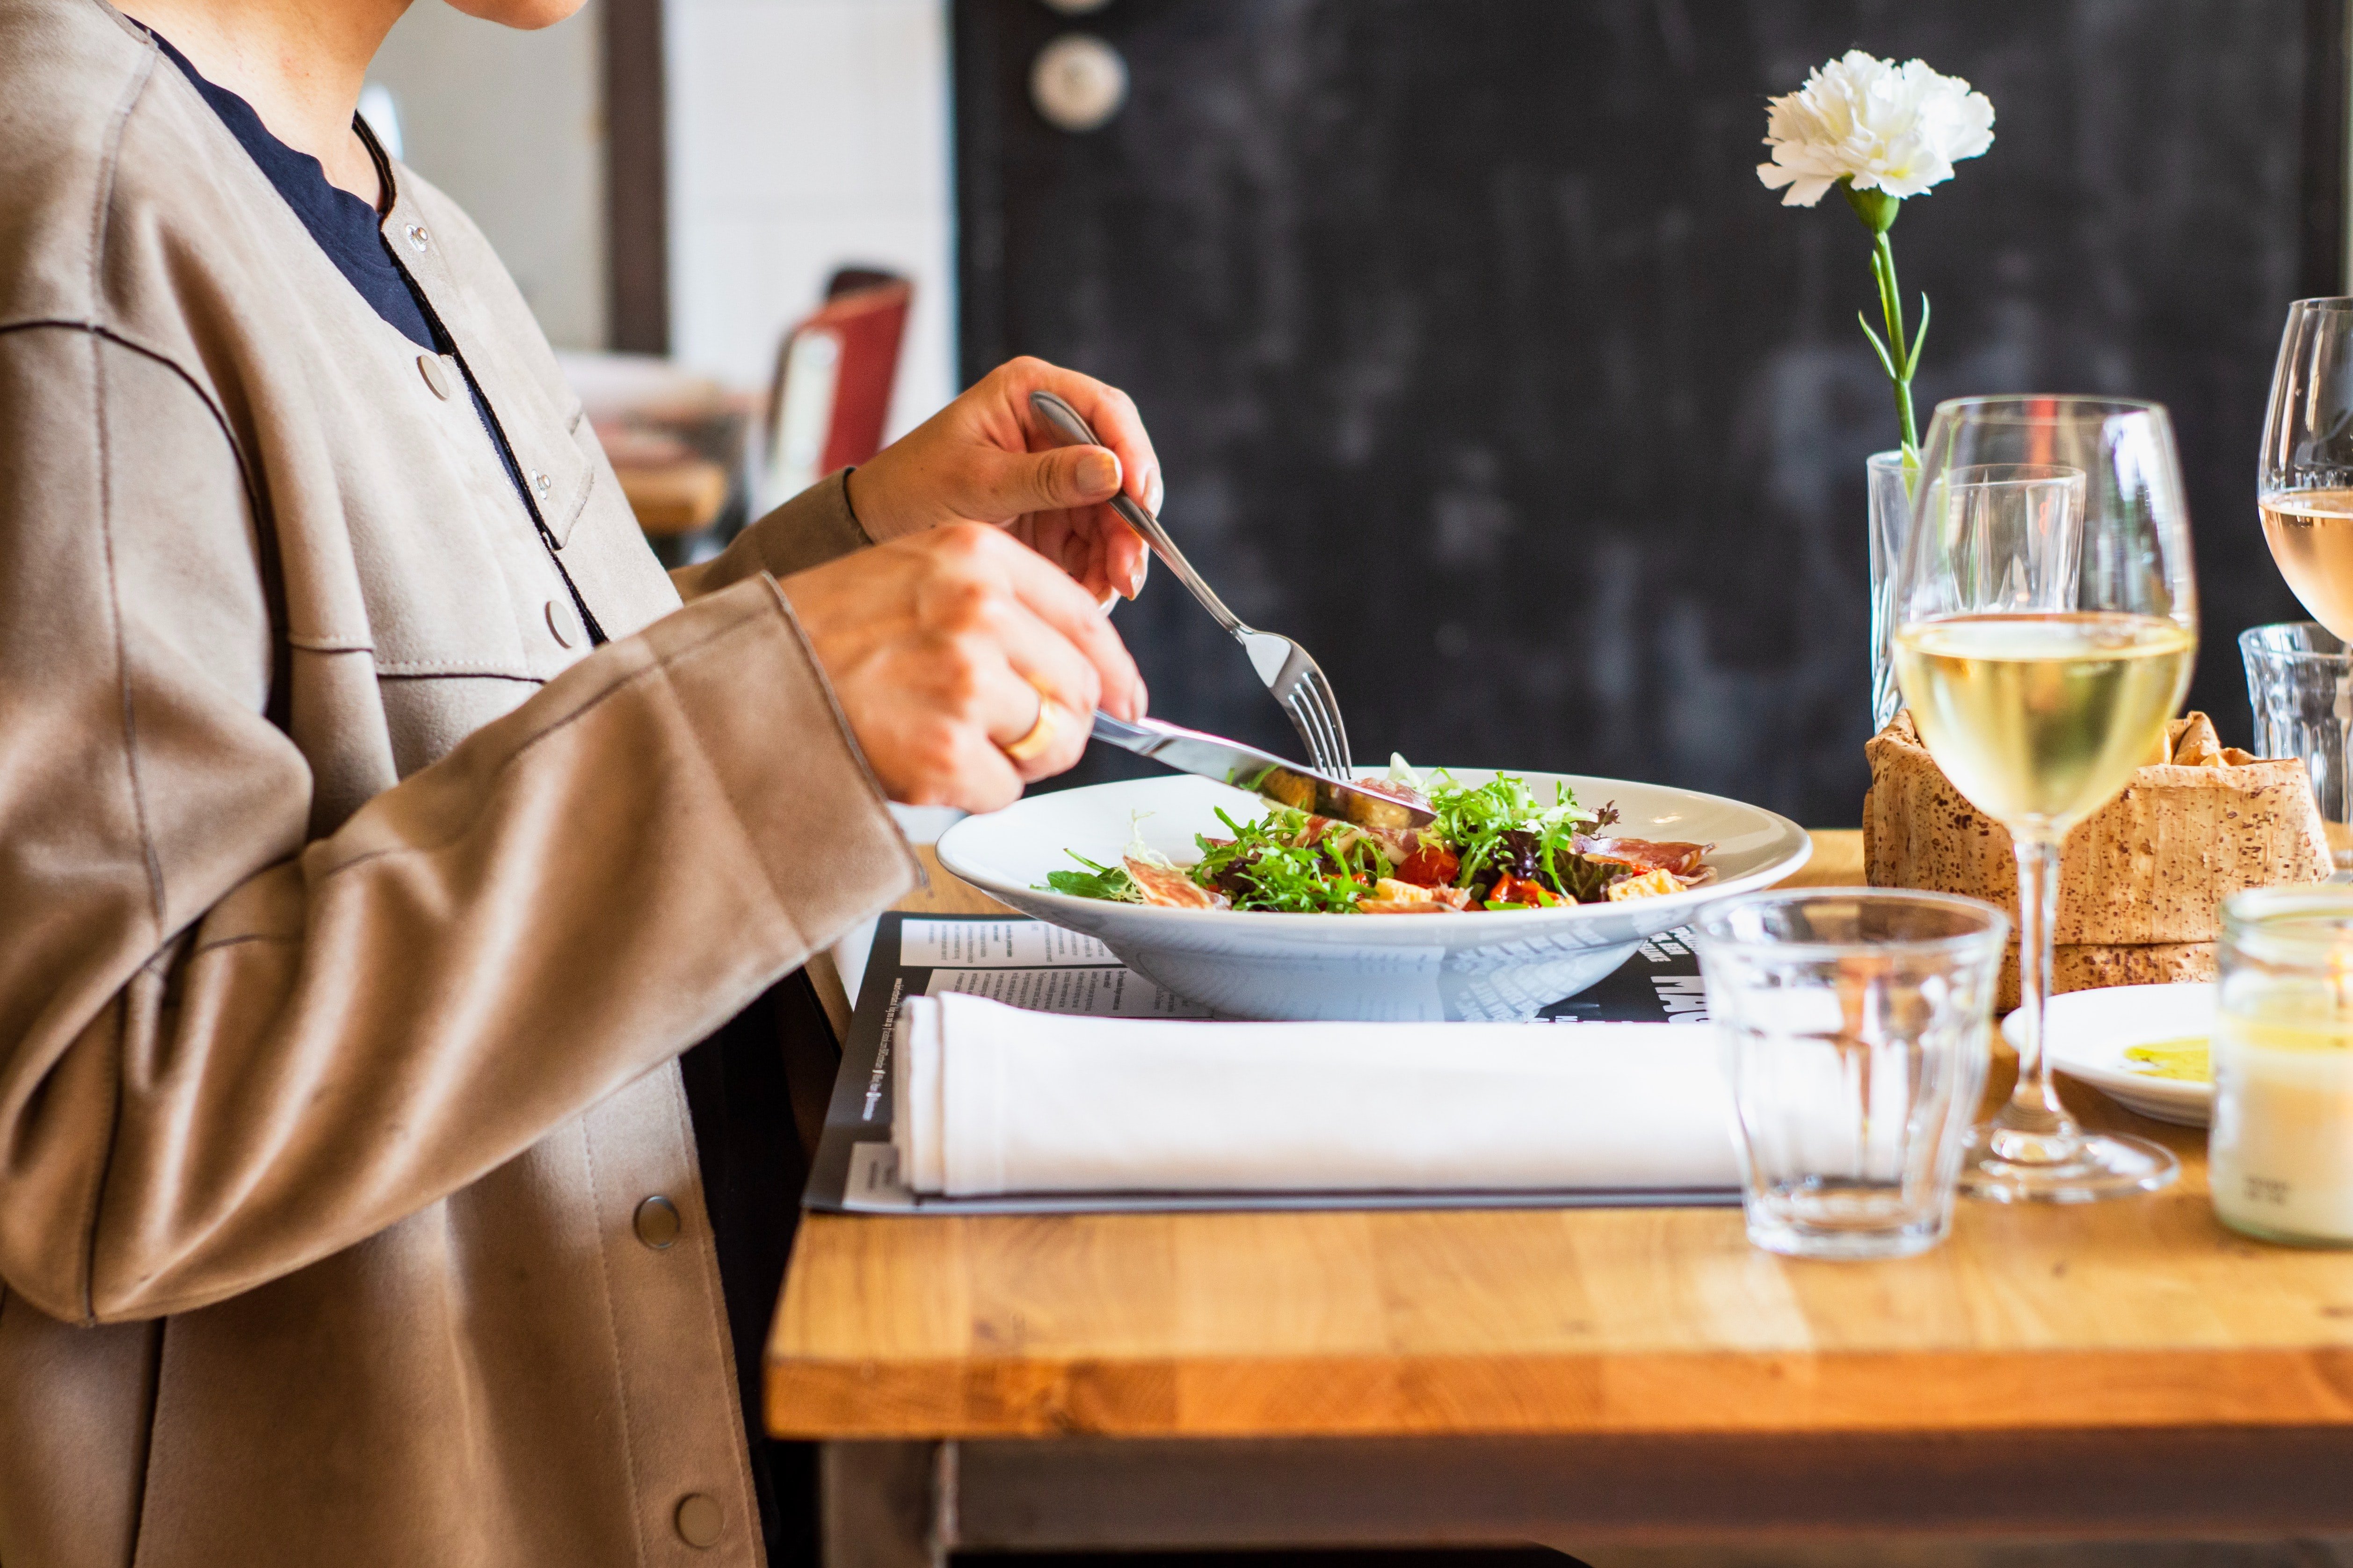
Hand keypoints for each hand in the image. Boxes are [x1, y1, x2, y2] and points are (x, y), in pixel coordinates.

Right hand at [780, 524, 1145, 810]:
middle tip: (1016, 735)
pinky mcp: (946, 752)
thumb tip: (1082, 664)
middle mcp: (979, 611)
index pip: (1086, 619)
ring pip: (1050, 743)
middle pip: (1080, 689)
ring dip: (1013, 758)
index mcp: (976, 555)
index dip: (1116, 671)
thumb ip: (994, 600)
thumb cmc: (822, 632)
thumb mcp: (911, 572)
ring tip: (949, 739)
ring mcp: (964, 682)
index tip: (1130, 702)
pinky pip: (1005, 790)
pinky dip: (974, 791)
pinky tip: (923, 763)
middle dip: (1061, 723)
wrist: (744, 680)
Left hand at [844, 357, 1159, 602]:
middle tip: (1129, 569)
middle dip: (1128, 520)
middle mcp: (1053, 427)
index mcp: (1031, 392)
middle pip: (1119, 467)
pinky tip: (1091, 593)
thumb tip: (1114, 472)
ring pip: (1112, 511)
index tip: (1141, 496)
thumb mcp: (977, 482)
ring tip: (1108, 592)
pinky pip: (1093, 541)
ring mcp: (1058, 472)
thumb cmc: (914, 487)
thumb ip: (1046, 478)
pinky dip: (1097, 569)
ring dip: (1117, 553)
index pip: (1104, 410)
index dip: (1132, 451)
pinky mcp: (1056, 513)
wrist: (878, 528)